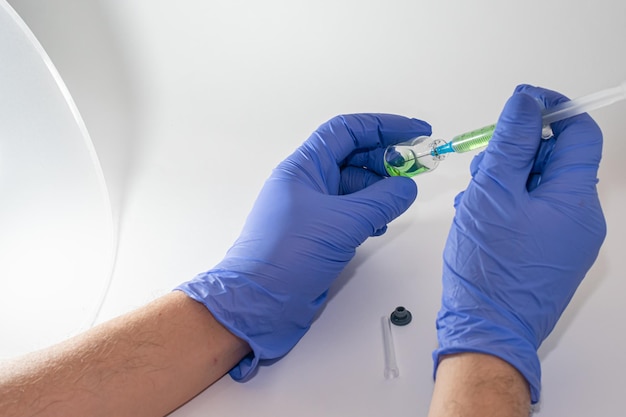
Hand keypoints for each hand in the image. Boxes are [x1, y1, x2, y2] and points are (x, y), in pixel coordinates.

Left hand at [177, 114, 430, 378]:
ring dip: (379, 190)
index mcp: (305, 167)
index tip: (418, 132)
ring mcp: (313, 208)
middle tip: (415, 171)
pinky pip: (350, 212)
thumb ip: (380, 201)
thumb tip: (407, 186)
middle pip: (353, 157)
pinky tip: (381, 225)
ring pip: (354, 187)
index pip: (347, 131)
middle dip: (386, 160)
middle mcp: (308, 182)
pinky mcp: (319, 233)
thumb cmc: (291, 253)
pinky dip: (370, 214)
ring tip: (398, 203)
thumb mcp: (342, 222)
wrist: (259, 303)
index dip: (383, 126)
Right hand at [433, 86, 605, 402]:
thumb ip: (511, 142)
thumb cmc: (489, 267)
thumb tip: (526, 102)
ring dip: (507, 180)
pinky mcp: (551, 255)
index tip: (521, 104)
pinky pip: (534, 214)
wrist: (486, 331)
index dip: (552, 111)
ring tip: (474, 199)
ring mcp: (568, 240)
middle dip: (518, 153)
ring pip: (540, 188)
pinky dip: (509, 206)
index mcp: (575, 199)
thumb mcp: (492, 192)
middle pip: (556, 161)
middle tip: (483, 164)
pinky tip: (480, 218)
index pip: (579, 134)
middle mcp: (582, 219)